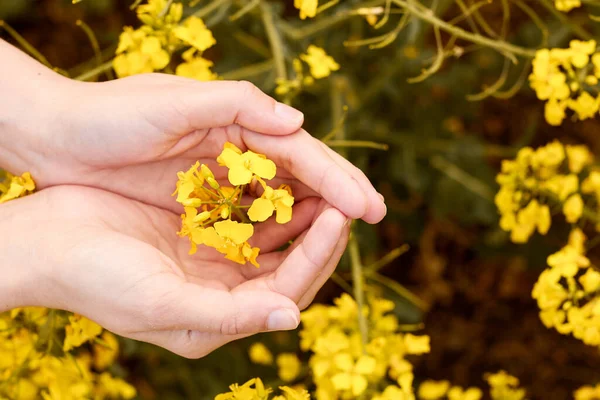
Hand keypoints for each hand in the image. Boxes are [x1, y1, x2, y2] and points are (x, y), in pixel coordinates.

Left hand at [0, 43, 385, 222]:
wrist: (59, 138)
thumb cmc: (111, 116)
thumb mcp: (170, 103)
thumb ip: (235, 106)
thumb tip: (298, 122)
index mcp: (237, 119)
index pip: (300, 149)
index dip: (337, 176)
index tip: (369, 204)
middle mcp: (237, 146)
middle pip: (300, 174)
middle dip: (336, 196)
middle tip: (374, 219)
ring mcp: (221, 176)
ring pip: (279, 199)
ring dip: (311, 217)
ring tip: (342, 237)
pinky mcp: (203, 201)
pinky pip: (248, 218)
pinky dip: (273, 231)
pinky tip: (291, 247)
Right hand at [1, 185, 349, 357]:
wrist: (45, 243)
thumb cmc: (97, 281)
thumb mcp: (164, 305)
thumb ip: (230, 315)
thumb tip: (293, 318)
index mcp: (221, 315)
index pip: (289, 287)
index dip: (319, 253)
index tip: (341, 216)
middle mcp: (224, 289)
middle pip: (291, 260)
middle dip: (321, 230)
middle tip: (347, 197)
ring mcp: (213, 256)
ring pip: (274, 232)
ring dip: (301, 207)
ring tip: (326, 179)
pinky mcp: (200, 225)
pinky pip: (247, 208)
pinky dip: (268, 192)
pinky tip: (284, 170)